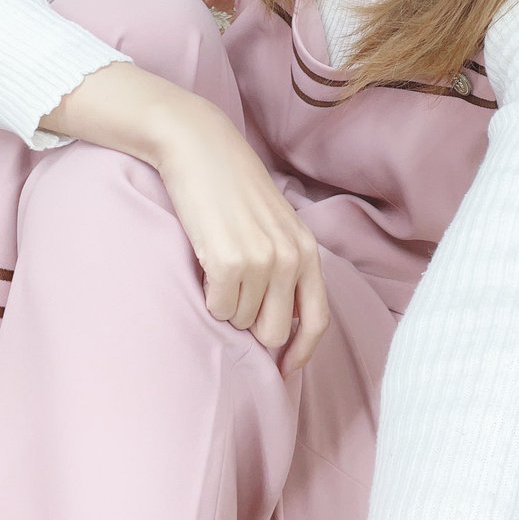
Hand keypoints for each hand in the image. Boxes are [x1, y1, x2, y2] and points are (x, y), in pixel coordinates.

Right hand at [154, 97, 329, 376]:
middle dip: (251, 325)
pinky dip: (208, 297)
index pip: (316, 320)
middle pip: (274, 333)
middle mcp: (291, 259)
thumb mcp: (276, 225)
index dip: (301, 352)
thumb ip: (287, 266)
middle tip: (233, 294)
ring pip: (241, 321)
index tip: (284, 370)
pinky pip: (218, 308)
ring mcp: (262, 261)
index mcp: (307, 251)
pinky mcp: (229, 262)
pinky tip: (206, 264)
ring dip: (226, 303)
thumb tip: (282, 325)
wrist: (201, 149)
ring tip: (219, 265)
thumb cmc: (234, 188)